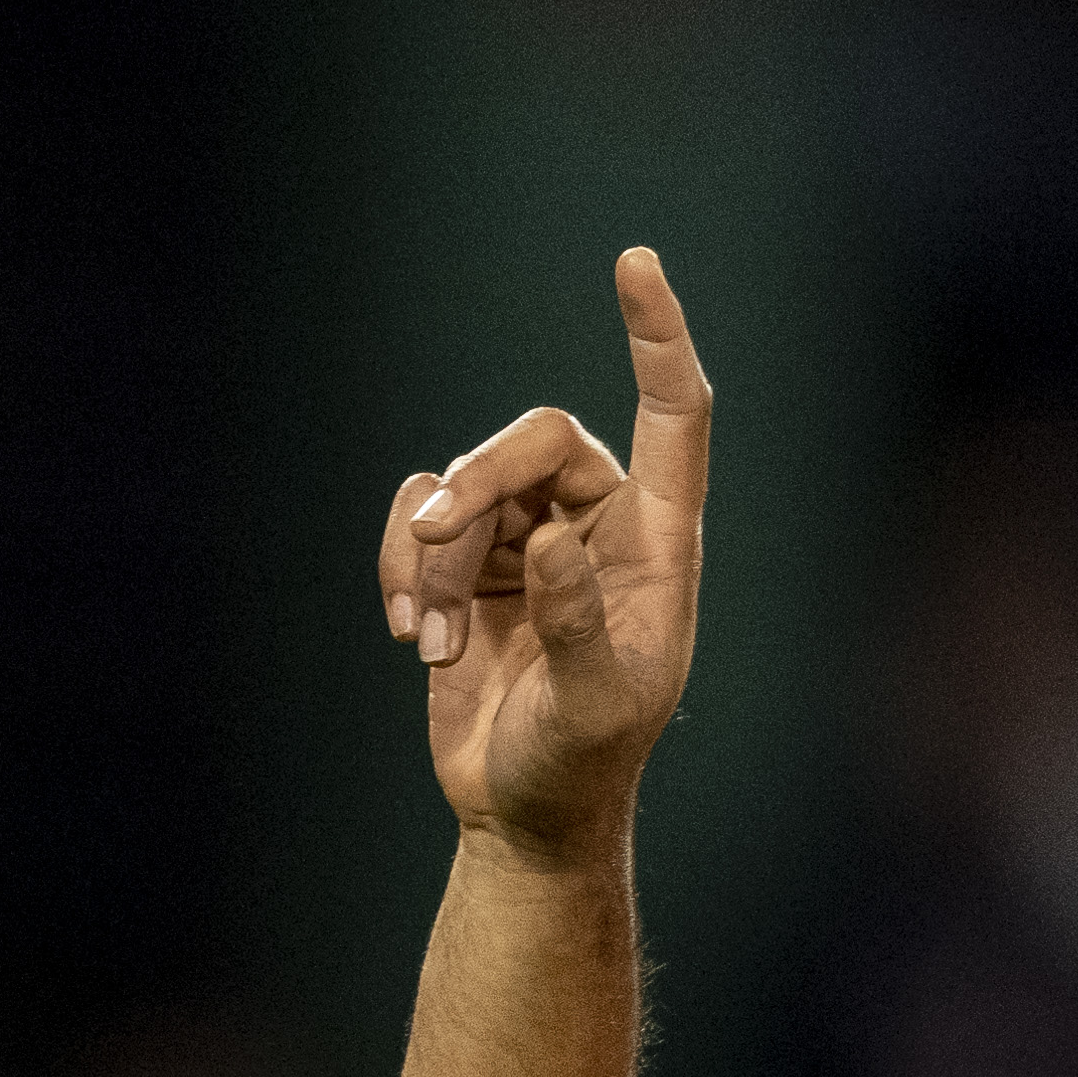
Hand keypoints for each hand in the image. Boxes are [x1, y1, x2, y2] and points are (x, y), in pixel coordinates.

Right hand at [377, 246, 714, 865]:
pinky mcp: (471, 560)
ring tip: (436, 644)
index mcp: (661, 547)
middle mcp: (601, 525)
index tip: (635, 262)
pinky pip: (418, 516)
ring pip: (463, 486)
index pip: (675, 416)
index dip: (658, 338)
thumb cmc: (578, 766)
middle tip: (436, 542)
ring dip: (433, 560)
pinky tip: (415, 640)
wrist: (523, 815)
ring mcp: (532, 537)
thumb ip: (574, 624)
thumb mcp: (589, 709)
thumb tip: (551, 540)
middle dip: (478, 484)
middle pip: (533, 438)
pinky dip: (402, 568)